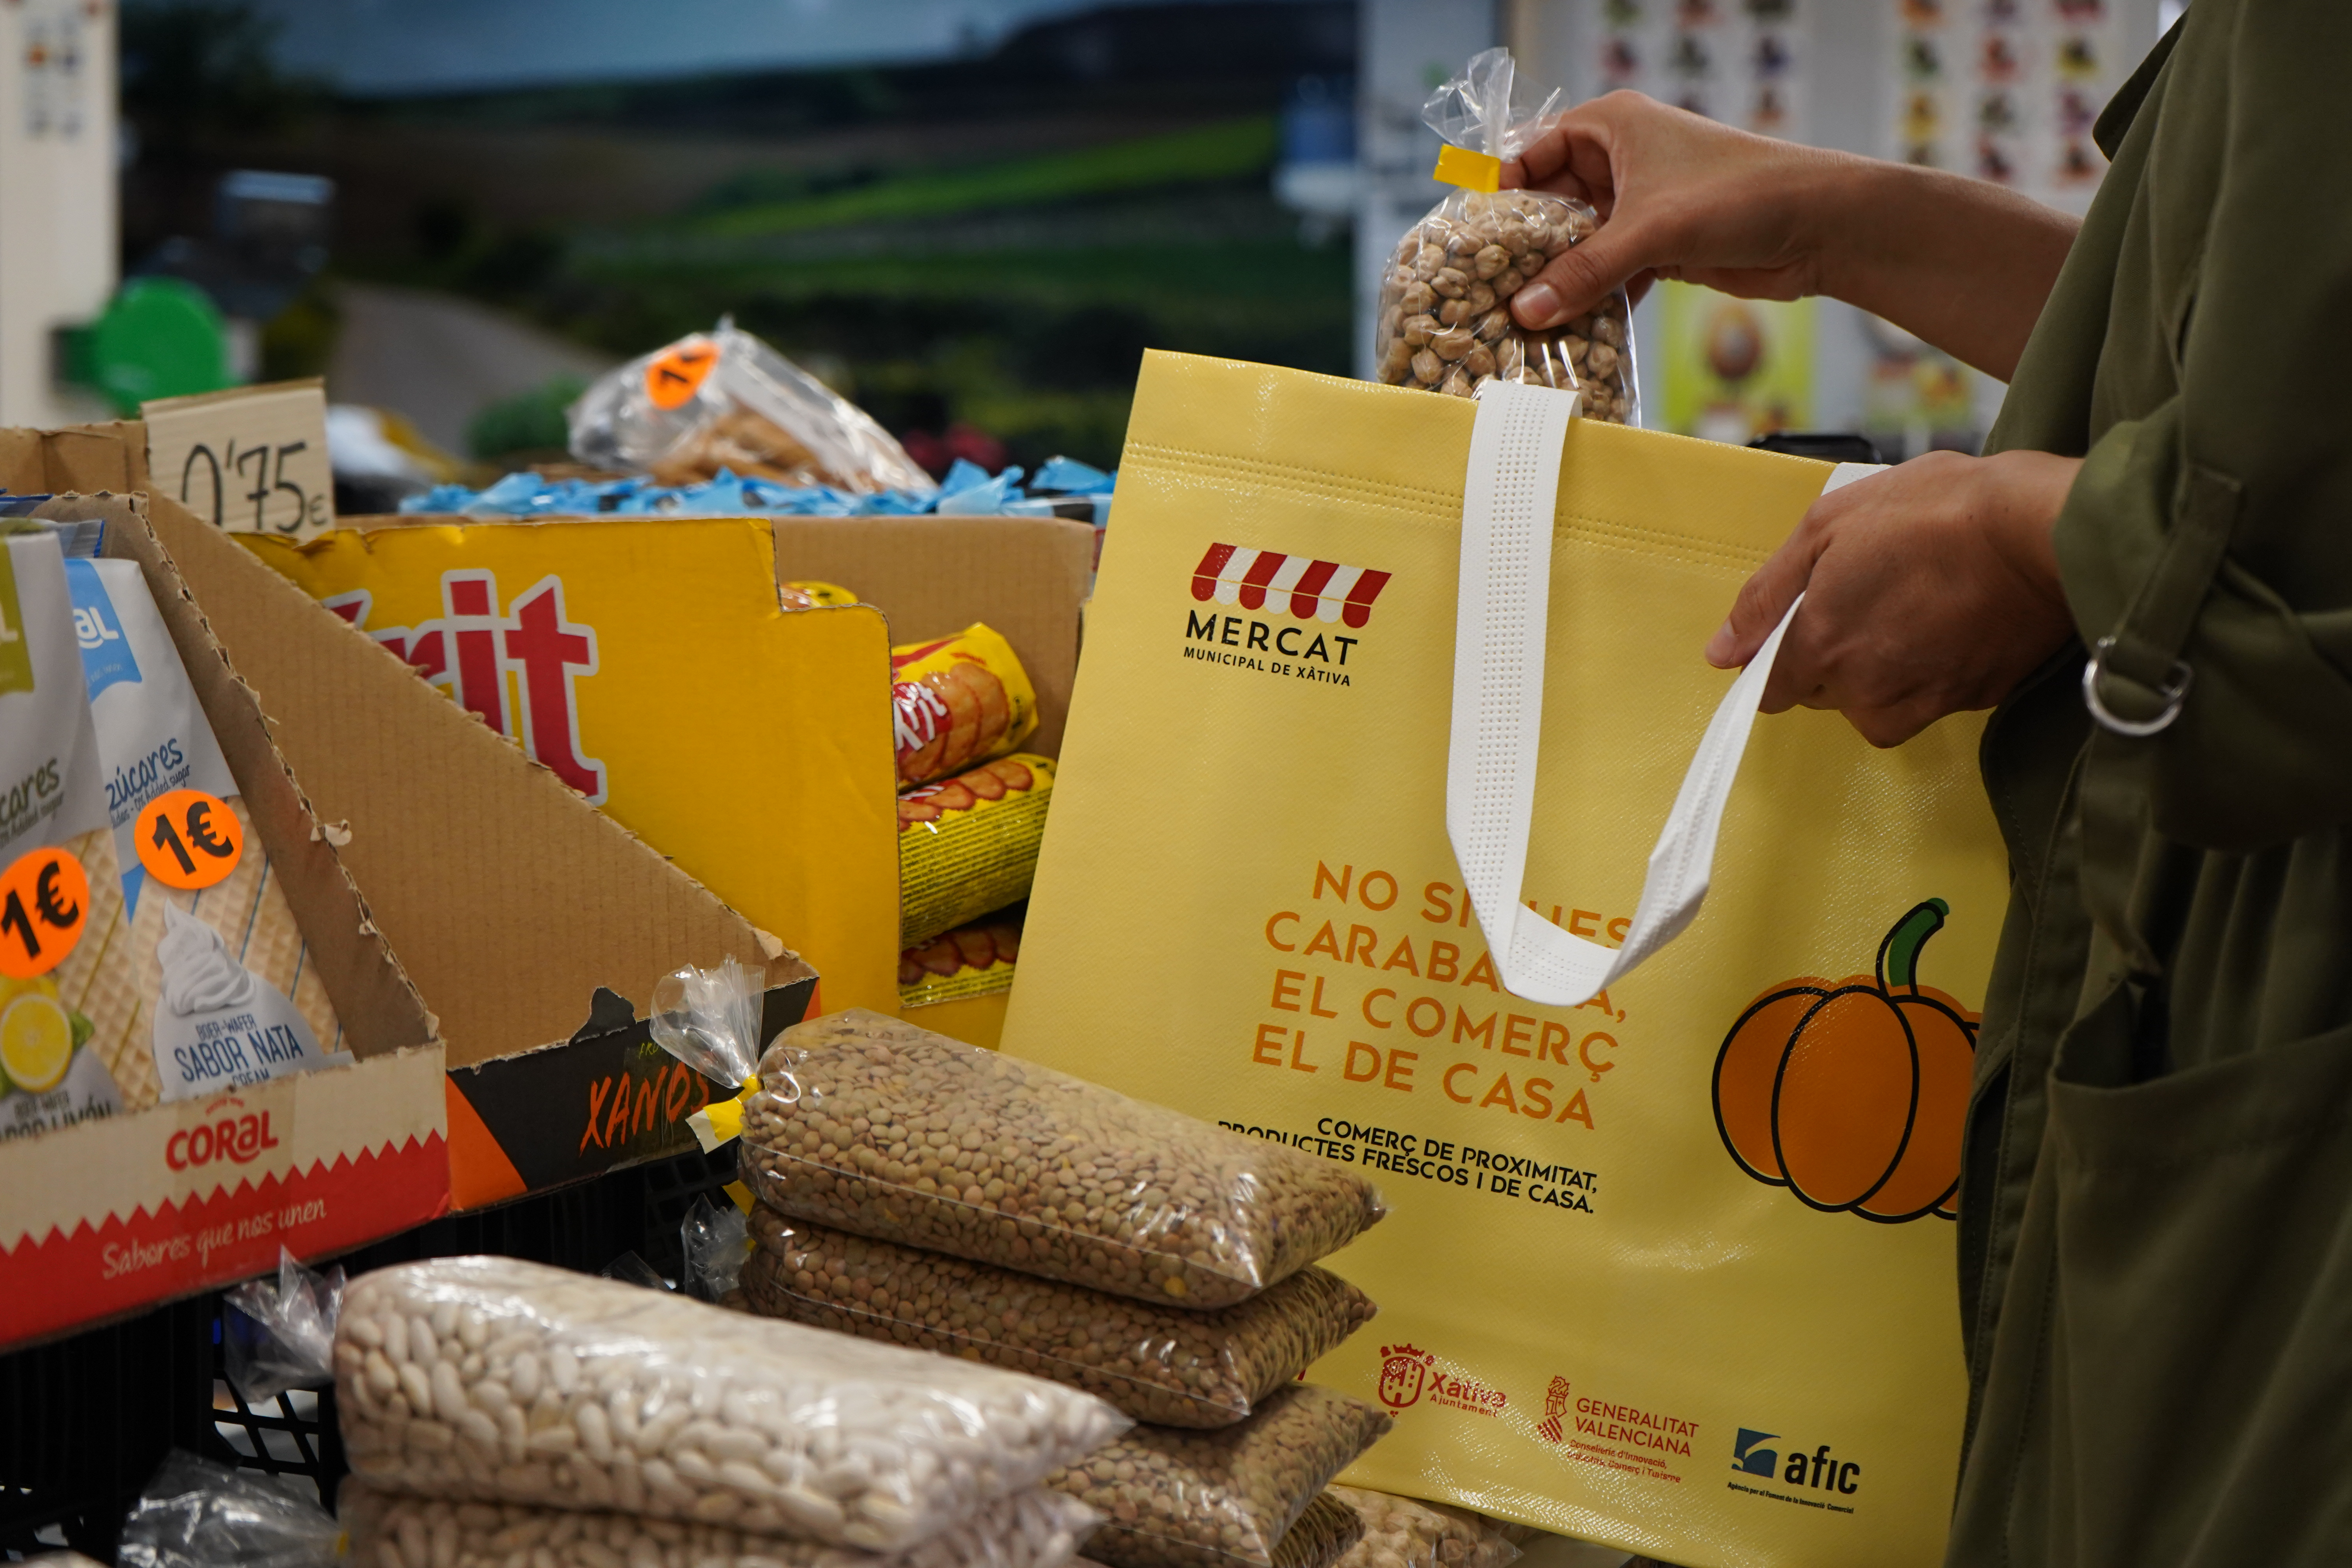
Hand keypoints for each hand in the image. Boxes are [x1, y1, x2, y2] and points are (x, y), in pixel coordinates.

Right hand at [1500, 92, 1843, 327]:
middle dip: (1524, 249)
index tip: (1471, 239)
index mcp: (1610, 127)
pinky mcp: (1656, 246)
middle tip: (1485, 291)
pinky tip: (1568, 331)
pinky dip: (1591, 299)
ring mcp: (1637, 206)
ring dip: (1557, 282)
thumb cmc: (1740, 195)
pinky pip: (1606, 273)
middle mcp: (1619, 162)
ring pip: (1577, 244)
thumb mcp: (1651, 231)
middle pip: (1549, 205)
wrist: (1819, 226)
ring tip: (1518, 321)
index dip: (1500, 194)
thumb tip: (1524, 312)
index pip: (1531, 154)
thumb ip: (1584, 273)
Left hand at [1704, 451, 2082, 746]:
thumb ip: (1766, 598)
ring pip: (1875, 703)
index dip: (1778, 654)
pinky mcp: (1971, 702)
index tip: (1808, 619)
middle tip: (1875, 590)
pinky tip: (1950, 620)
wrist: (2044, 530)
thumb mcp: (1827, 527)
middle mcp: (1865, 690)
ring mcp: (1921, 701)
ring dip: (1882, 666)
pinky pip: (1927, 699)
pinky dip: (1930, 669)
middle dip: (1833, 653)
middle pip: (1823, 692)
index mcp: (1821, 647)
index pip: (1769, 689)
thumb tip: (1720, 654)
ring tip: (1916, 603)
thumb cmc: (1934, 511)